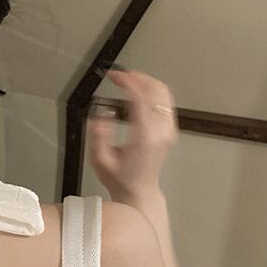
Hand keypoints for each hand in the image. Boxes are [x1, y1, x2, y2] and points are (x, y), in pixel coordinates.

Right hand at [86, 69, 178, 203]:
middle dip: (138, 77)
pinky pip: (166, 103)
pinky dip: (154, 92)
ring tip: (131, 79)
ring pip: (164, 94)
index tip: (114, 76)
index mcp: (143, 136)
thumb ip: (98, 134)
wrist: (138, 191)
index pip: (139, 97)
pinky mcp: (169, 131)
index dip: (126, 82)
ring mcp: (167, 130)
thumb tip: (102, 113)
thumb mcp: (99, 160)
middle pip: (156, 90)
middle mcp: (159, 131)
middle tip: (122, 75)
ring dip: (147, 82)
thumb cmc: (120, 179)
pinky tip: (142, 92)